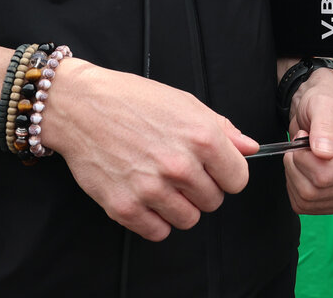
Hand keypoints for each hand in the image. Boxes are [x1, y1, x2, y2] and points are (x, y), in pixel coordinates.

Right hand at [44, 59, 258, 241]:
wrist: (82, 106)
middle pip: (214, 201)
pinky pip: (158, 232)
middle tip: (180, 171)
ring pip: (188, 219)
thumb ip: (223, 129)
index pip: (238, 180)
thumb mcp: (186, 103)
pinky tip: (146, 197)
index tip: (214, 169)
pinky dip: (155, 220)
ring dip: (180, 206)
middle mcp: (179, 166)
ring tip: (162, 183)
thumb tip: (250, 147)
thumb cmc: (133, 100)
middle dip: (202, 188)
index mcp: (202, 138)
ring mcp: (151, 189)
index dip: (227, 174)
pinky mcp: (124, 207)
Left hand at [283, 69, 332, 213]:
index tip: (304, 138)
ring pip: (306, 198)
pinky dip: (293, 186)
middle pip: (316, 188)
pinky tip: (302, 168)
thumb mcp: (325, 105)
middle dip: (297, 164)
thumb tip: (324, 152)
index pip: (328, 173)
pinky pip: (302, 205)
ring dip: (293, 174)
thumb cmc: (328, 107)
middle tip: (300, 144)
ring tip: (302, 153)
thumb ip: (325, 126)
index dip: (306, 158)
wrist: (322, 115)